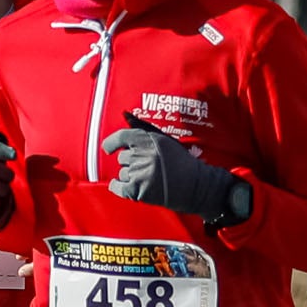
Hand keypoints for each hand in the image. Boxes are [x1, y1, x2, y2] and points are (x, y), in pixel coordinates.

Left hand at [102, 114, 250, 226]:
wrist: (198, 187)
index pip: (121, 137)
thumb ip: (143, 128)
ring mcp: (140, 173)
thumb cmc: (182, 162)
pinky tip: (127, 187)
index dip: (111, 143)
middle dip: (131, 162)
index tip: (108, 148)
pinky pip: (118, 188)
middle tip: (149, 167)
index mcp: (149, 140)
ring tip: (149, 179)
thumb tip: (124, 114)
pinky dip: (118, 188)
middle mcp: (143, 155)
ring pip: (122, 172)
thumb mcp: (165, 140)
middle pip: (122, 157)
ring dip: (130, 176)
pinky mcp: (139, 191)